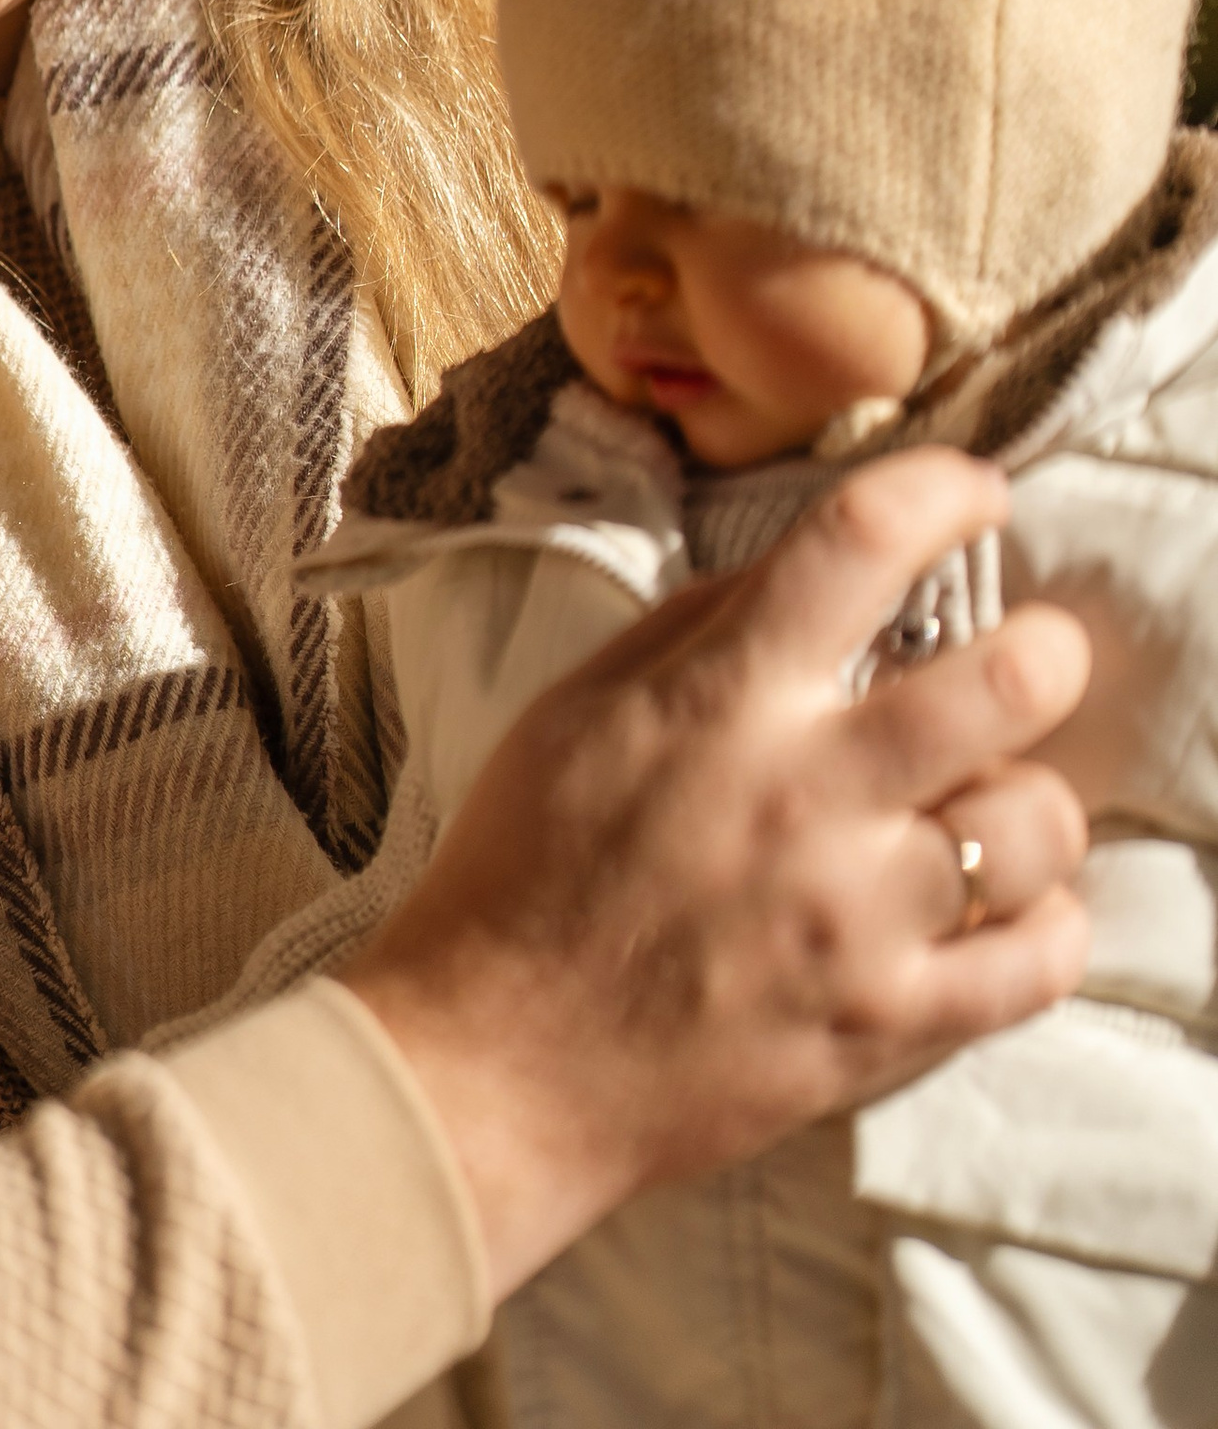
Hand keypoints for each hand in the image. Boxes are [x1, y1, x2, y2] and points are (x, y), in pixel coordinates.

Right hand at [341, 448, 1090, 1298]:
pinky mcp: (887, 1027)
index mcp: (723, 698)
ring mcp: (858, 921)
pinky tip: (1010, 903)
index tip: (975, 493)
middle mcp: (807, 796)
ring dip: (1030, 799)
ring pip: (1037, 826)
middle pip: (1006, 685)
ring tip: (991, 798)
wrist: (499, 1058)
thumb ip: (702, 626)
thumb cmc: (526, 869)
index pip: (861, 543)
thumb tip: (816, 570)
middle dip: (1044, 648)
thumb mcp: (582, 704)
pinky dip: (1050, 923)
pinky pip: (1039, 964)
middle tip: (1034, 653)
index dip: (943, 490)